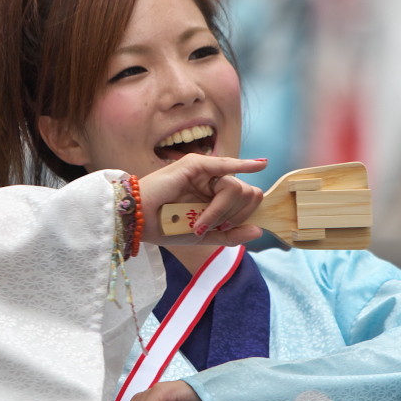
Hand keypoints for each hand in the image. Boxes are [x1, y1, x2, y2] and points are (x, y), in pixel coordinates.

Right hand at [138, 155, 266, 247]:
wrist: (140, 223)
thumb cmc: (167, 228)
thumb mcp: (205, 237)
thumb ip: (232, 235)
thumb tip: (259, 230)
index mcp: (217, 197)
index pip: (248, 200)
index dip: (241, 217)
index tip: (222, 229)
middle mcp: (214, 182)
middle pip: (246, 194)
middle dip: (233, 215)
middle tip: (210, 225)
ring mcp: (205, 172)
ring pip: (236, 188)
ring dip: (220, 211)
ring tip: (199, 221)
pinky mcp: (195, 165)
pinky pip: (225, 165)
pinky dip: (244, 164)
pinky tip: (260, 164)